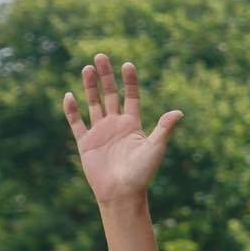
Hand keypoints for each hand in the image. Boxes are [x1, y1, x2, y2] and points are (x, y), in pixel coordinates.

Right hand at [65, 51, 181, 206]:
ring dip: (90, 86)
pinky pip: (76, 123)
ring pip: (93, 103)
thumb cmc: (142, 174)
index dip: (129, 81)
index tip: (127, 64)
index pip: (130, 97)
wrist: (122, 194)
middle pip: (109, 94)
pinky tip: (69, 95)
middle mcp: (115, 125)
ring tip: (87, 68)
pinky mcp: (86, 143)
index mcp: (132, 124)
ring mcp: (100, 132)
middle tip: (100, 56)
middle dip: (105, 76)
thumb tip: (179, 113)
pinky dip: (72, 110)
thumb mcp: (155, 148)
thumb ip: (164, 129)